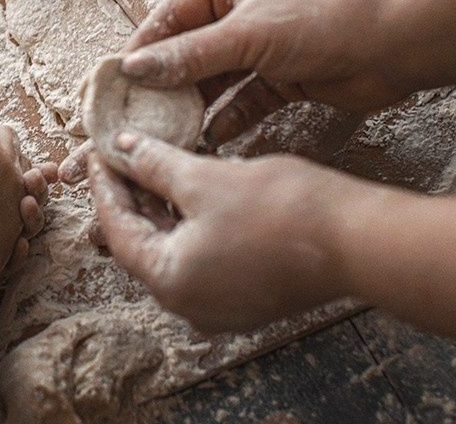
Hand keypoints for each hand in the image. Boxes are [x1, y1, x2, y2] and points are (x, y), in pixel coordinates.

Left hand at [89, 132, 351, 331]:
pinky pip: (201, 258)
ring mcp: (219, 305)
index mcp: (169, 282)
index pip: (116, 228)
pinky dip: (189, 224)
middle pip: (142, 243)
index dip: (104, 185)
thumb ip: (155, 165)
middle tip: (119, 155)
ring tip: (149, 164)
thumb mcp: (204, 177)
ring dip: (160, 208)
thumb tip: (124, 150)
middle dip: (130, 196)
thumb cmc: (282, 210)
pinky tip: (187, 188)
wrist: (357, 239)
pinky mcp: (246, 296)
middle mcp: (189, 305)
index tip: (98, 153)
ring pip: (173, 249)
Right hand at [116, 0, 412, 142]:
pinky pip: (246, 100)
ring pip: (217, 79)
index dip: (143, 46)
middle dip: (165, 82)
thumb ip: (190, 55)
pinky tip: (211, 138)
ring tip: (167, 133)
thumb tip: (136, 68)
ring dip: (195, 105)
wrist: (403, 40)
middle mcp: (244, 11)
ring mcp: (266, 46)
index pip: (171, 14)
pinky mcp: (287, 79)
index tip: (116, 78)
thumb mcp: (249, 34)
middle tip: (136, 114)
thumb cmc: (328, 17)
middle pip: (190, 49)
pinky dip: (230, 118)